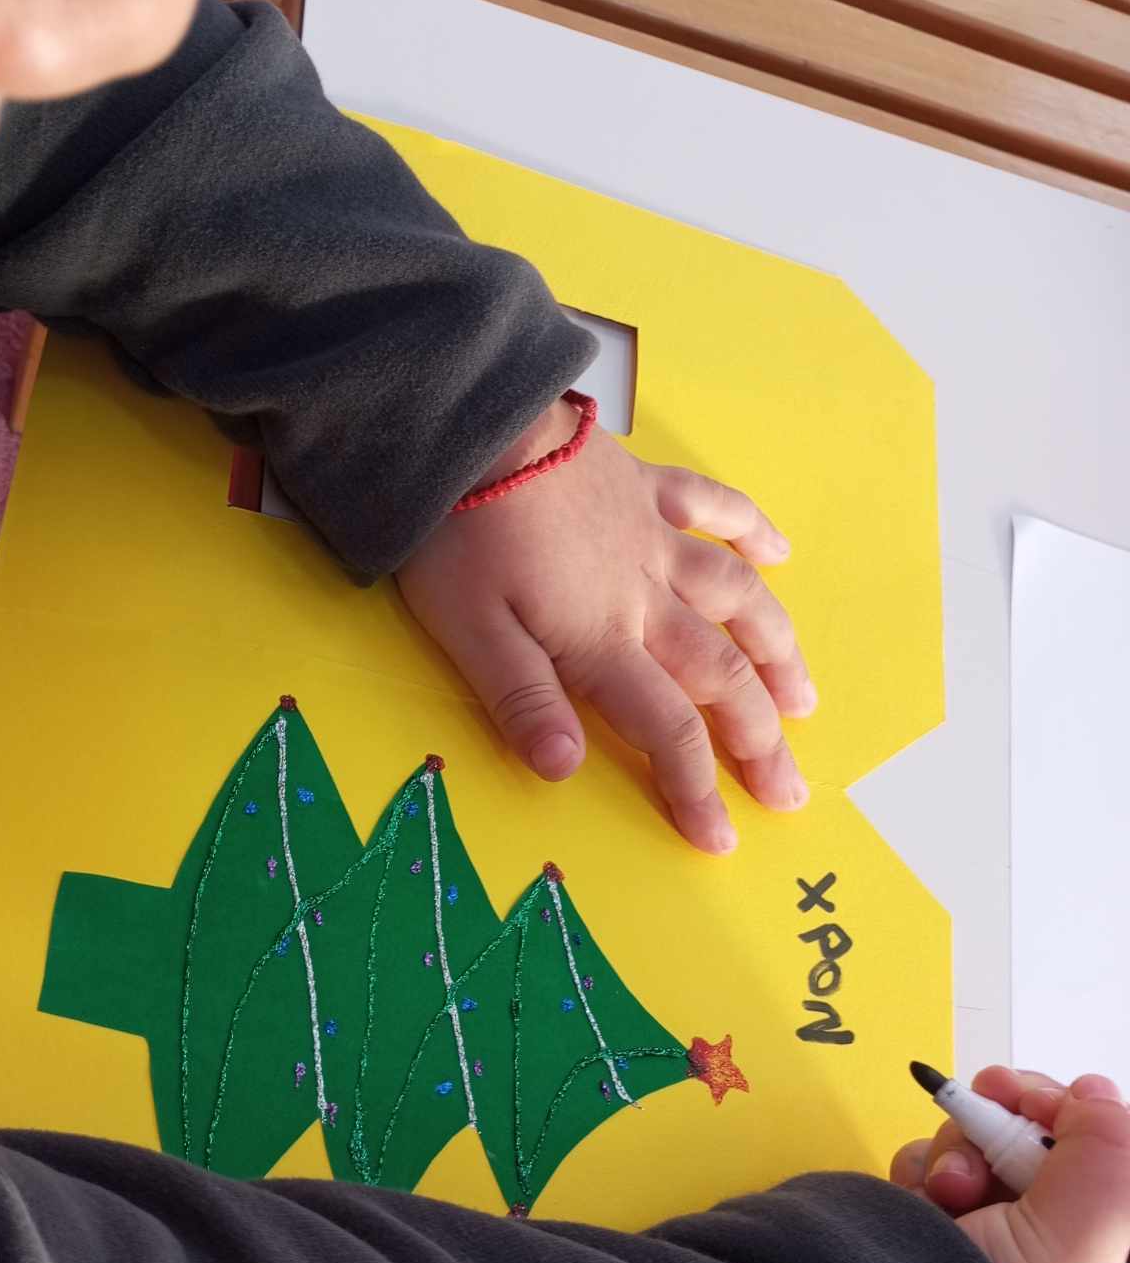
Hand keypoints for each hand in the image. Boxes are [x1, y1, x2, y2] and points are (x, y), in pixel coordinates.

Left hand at [396, 404, 816, 853]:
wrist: (470, 422)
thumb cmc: (458, 533)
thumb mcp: (470, 632)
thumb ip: (521, 701)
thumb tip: (567, 772)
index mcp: (601, 640)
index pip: (665, 729)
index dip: (696, 789)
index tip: (722, 839)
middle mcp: (645, 596)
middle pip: (720, 676)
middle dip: (759, 741)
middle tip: (790, 790)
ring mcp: (652, 537)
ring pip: (737, 600)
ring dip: (777, 650)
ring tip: (805, 697)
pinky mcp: (643, 486)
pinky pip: (714, 506)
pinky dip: (752, 528)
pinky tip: (779, 552)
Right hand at [891, 1066, 1129, 1262]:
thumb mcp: (1088, 1238)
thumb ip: (1110, 1152)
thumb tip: (1093, 1096)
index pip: (1114, 1159)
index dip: (1080, 1120)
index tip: (1037, 1102)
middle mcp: (1066, 1249)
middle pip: (1050, 1143)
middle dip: (1011, 1129)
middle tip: (984, 1132)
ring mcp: (999, 1242)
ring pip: (987, 1148)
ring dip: (960, 1153)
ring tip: (949, 1195)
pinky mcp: (940, 1235)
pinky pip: (935, 1169)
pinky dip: (922, 1173)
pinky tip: (923, 1203)